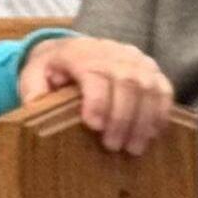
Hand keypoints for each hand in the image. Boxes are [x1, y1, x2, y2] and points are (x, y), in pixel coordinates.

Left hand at [18, 33, 171, 155]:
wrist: (70, 49)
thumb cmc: (51, 69)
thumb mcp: (33, 75)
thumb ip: (33, 89)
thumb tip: (35, 107)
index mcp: (81, 53)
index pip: (96, 73)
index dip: (98, 100)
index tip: (94, 126)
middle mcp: (112, 52)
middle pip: (126, 82)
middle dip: (123, 117)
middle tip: (114, 147)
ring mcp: (135, 59)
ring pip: (148, 86)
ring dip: (144, 120)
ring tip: (134, 148)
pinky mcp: (151, 69)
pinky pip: (164, 88)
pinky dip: (162, 112)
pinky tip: (152, 135)